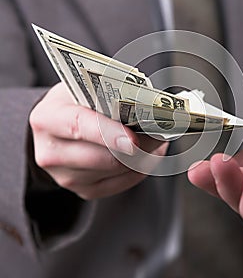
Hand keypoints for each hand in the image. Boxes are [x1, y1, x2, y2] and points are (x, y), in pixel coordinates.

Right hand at [30, 83, 167, 199]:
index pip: (78, 127)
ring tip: (155, 137)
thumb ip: (107, 94)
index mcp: (47, 119)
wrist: (55, 128)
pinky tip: (144, 153)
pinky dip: (138, 168)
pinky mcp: (84, 190)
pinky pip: (120, 183)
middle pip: (103, 157)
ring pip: (116, 171)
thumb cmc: (73, 103)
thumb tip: (145, 103)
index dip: (108, 133)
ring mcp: (66, 176)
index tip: (133, 139)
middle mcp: (51, 152)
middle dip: (139, 145)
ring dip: (142, 155)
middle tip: (160, 131)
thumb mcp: (82, 87)